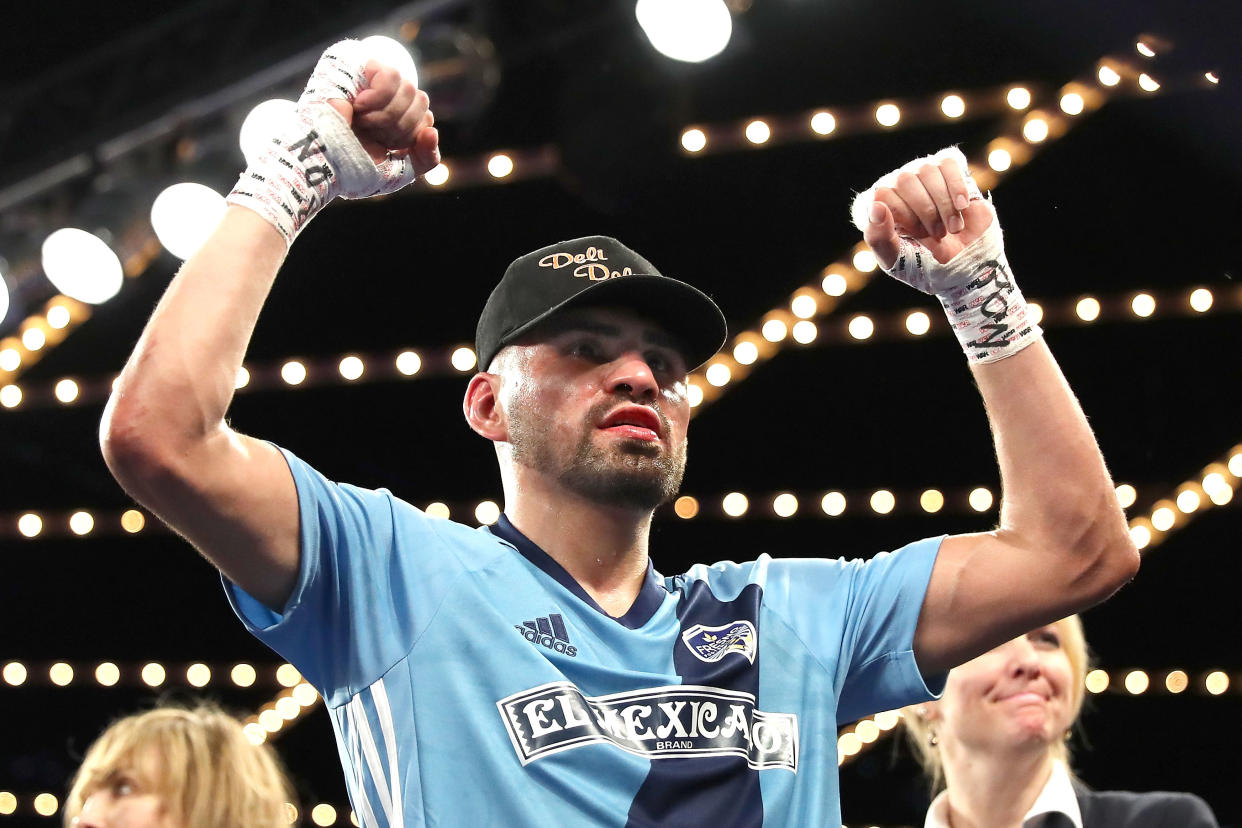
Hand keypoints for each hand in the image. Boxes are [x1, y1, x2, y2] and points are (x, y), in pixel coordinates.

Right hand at [327, 61, 439, 174]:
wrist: (321, 163)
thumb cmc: (351, 168)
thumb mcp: (398, 171)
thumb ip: (425, 158)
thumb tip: (432, 129)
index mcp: (394, 114)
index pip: (426, 116)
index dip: (409, 136)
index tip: (385, 147)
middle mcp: (384, 93)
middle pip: (421, 100)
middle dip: (398, 128)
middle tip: (369, 134)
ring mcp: (370, 76)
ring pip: (410, 89)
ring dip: (385, 117)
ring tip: (361, 122)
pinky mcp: (356, 62)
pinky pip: (392, 75)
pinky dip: (378, 99)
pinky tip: (358, 106)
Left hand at [863, 157, 992, 268]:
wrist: (962, 264)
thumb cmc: (923, 263)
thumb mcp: (894, 258)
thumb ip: (878, 236)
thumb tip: (876, 205)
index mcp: (877, 206)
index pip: (881, 194)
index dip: (903, 216)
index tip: (917, 236)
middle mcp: (896, 186)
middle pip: (904, 180)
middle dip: (925, 211)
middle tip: (937, 235)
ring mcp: (921, 174)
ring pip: (927, 170)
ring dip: (943, 204)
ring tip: (952, 228)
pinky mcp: (947, 169)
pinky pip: (948, 164)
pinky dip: (957, 187)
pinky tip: (962, 207)